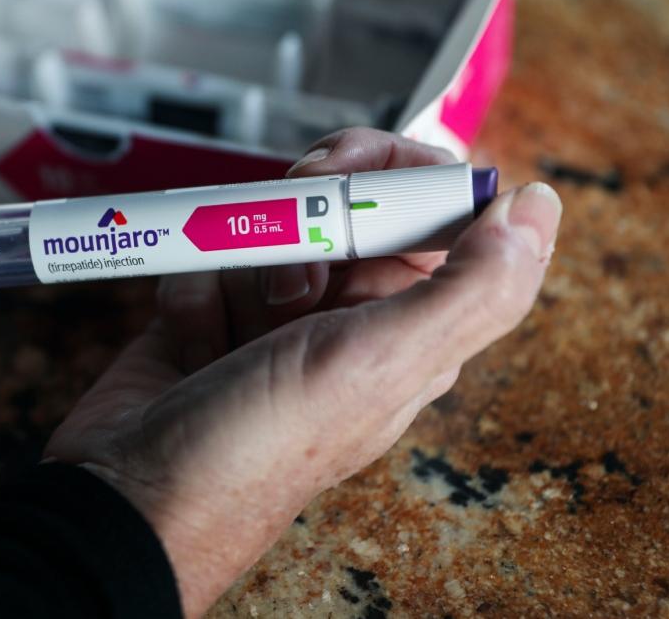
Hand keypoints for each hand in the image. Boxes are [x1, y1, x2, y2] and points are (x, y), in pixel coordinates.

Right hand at [45, 128, 561, 616]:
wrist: (129, 495)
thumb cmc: (253, 453)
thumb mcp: (376, 363)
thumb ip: (471, 285)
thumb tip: (538, 208)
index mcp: (410, 325)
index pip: (431, 207)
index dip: (391, 172)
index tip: (344, 174)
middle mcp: (348, 318)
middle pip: (342, 201)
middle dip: (298, 219)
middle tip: (284, 271)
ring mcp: (274, 316)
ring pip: (267, 223)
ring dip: (236, 261)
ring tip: (229, 334)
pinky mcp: (211, 314)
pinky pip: (207, 254)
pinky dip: (190, 285)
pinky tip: (189, 341)